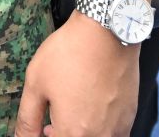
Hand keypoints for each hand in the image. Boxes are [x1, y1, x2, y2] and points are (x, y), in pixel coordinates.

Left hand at [14, 17, 139, 136]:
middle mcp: (99, 136)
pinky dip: (98, 128)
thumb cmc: (69, 54)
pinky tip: (89, 109)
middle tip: (49, 125)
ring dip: (80, 133)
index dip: (44, 136)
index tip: (42, 128)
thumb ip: (28, 119)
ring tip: (69, 114)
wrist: (106, 33)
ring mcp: (118, 128)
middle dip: (60, 135)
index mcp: (73, 132)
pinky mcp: (130, 116)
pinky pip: (113, 133)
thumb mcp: (36, 84)